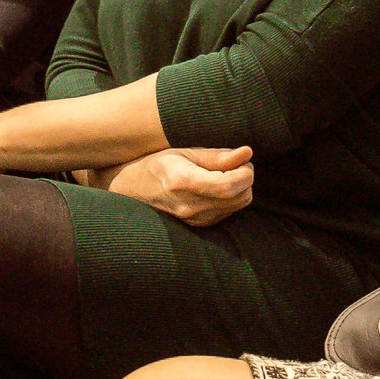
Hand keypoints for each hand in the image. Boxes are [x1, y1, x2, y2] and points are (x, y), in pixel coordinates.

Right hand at [99, 147, 253, 225]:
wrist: (132, 190)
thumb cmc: (158, 164)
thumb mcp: (184, 152)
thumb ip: (216, 156)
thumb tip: (247, 153)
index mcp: (182, 182)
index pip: (228, 186)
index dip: (245, 173)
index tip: (245, 160)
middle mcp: (189, 206)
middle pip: (239, 197)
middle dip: (246, 178)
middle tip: (236, 163)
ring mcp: (193, 219)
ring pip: (237, 205)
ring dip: (240, 188)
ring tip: (224, 173)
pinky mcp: (198, 226)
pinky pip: (228, 211)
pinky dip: (231, 197)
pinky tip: (216, 186)